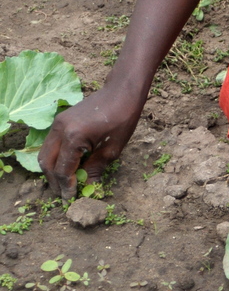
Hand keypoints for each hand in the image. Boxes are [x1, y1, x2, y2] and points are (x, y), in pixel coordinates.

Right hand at [39, 84, 143, 199]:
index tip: (70, 199)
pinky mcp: (60, 119)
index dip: (65, 188)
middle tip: (64, 193)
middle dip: (54, 181)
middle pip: (46, 163)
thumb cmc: (122, 118)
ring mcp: (58, 122)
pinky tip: (68, 164)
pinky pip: (51, 143)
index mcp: (73, 136)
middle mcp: (60, 128)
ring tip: (65, 182)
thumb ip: (94, 171)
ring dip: (52, 169)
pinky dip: (55, 156)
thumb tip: (85, 188)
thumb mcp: (112, 149)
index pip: (62, 170)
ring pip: (45, 153)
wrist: (122, 90)